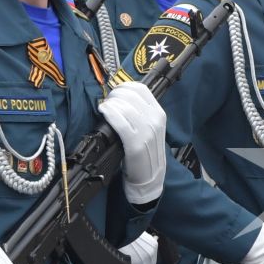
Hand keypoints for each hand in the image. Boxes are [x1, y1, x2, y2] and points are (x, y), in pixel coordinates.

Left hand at [97, 80, 167, 204]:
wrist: (150, 177)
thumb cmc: (146, 151)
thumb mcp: (149, 128)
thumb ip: (140, 112)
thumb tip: (120, 96)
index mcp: (159, 113)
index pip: (141, 89)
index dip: (124, 87)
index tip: (115, 93)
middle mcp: (155, 120)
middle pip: (130, 95)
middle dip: (114, 95)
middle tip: (107, 102)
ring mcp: (147, 132)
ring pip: (124, 106)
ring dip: (110, 103)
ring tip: (104, 108)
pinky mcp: (136, 143)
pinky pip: (119, 121)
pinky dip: (109, 113)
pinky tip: (103, 112)